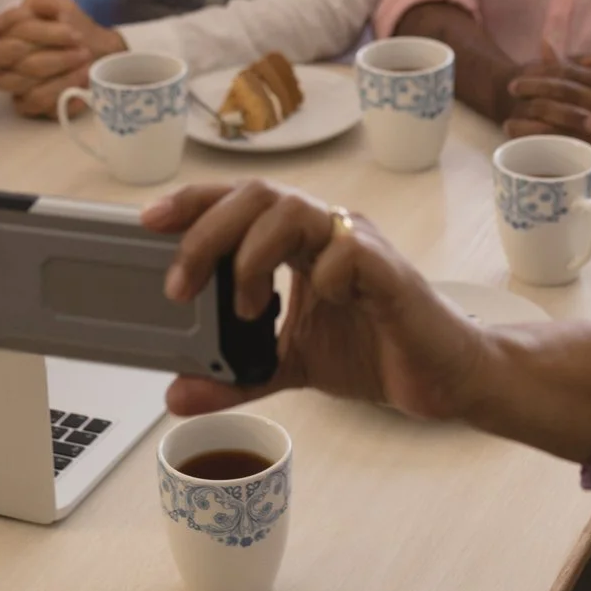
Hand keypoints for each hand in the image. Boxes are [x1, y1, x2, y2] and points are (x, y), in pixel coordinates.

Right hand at [0, 0, 127, 116]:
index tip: (74, 31)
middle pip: (0, 57)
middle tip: (80, 48)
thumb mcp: (64, 8)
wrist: (100, 55)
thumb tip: (26, 6)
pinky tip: (82, 85)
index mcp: (8, 33)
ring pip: (20, 82)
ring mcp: (13, 83)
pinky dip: (61, 92)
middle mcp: (4, 60)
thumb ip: (43, 2)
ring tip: (86, 63)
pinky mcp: (27, 105)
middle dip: (43, 51)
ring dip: (58, 71)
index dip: (36, 30)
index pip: (1, 29)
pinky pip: (35, 102)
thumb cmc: (76, 30)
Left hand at [141, 180, 491, 421]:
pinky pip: (350, 253)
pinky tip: (322, 303)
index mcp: (299, 243)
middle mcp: (325, 232)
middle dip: (206, 232)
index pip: (238, 204)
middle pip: (256, 194)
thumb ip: (237, 378)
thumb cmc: (374, 353)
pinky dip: (325, 275)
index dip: (193, 203)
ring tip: (244, 308)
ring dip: (252, 255)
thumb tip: (176, 396)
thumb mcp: (291, 368)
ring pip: (293, 211)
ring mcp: (358, 246)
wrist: (445, 378)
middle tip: (179, 285)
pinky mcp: (390, 273)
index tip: (146, 222)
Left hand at [506, 47, 590, 177]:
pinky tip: (536, 164)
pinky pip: (578, 165)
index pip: (562, 85)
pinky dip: (556, 164)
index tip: (513, 86)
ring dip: (537, 142)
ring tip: (514, 140)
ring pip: (566, 142)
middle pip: (560, 114)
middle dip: (530, 118)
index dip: (535, 85)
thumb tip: (543, 44)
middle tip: (507, 122)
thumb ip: (568, 65)